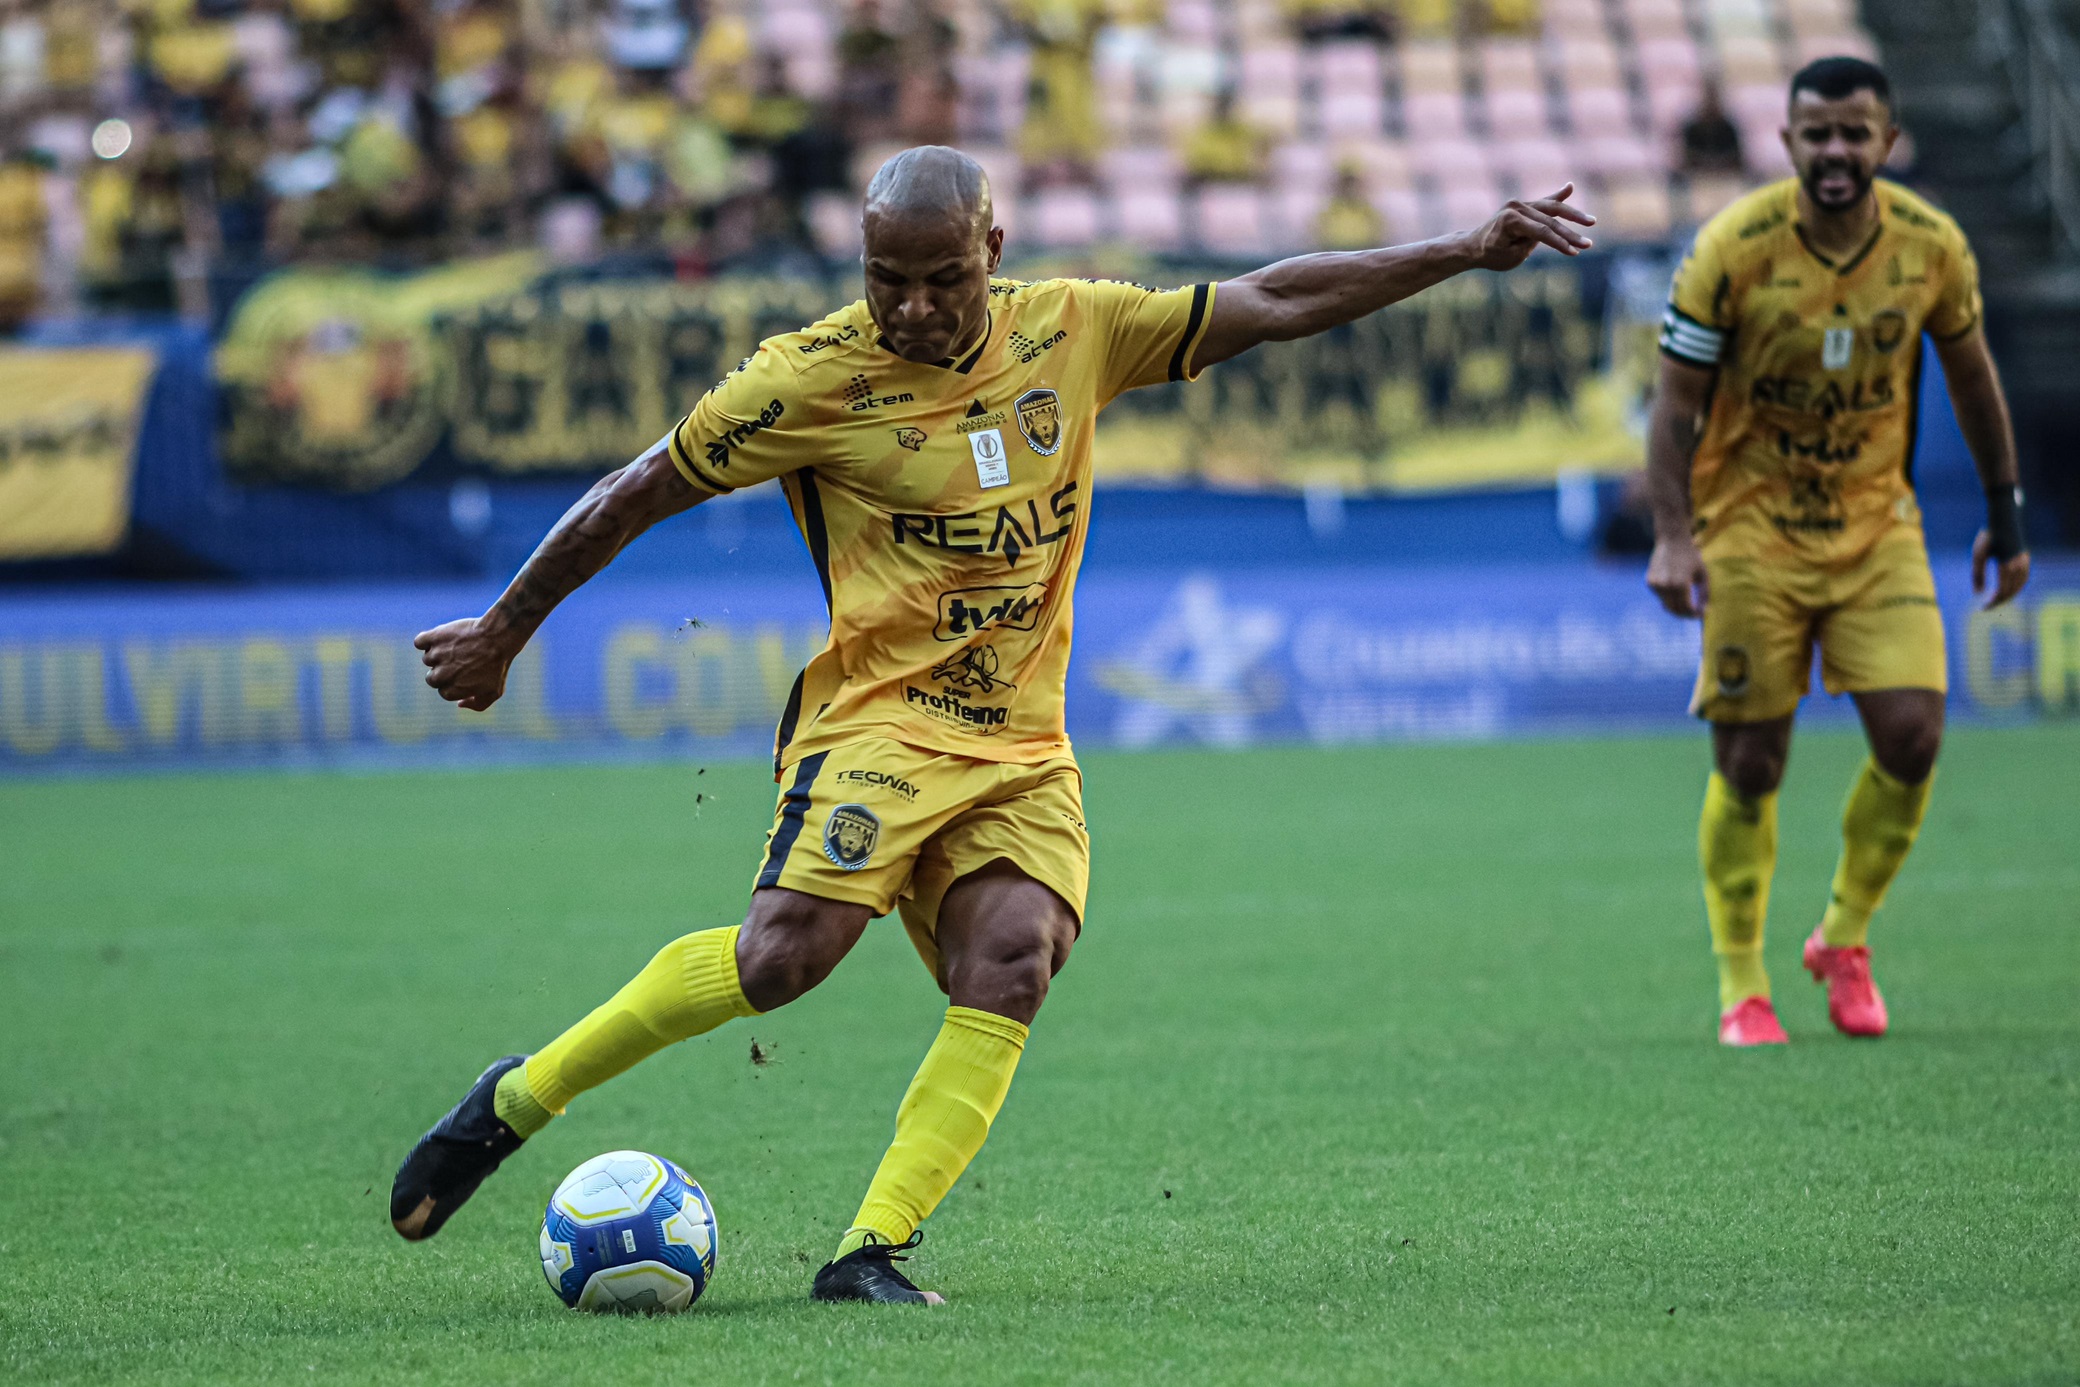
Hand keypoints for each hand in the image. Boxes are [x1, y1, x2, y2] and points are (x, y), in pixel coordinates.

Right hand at [414, 616, 525, 710]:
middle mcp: (441, 675)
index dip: (456, 682)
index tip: (468, 671)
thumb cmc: (498, 664)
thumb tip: (459, 704)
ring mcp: (436, 656)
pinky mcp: (433, 638)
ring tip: (458, 647)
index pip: (443, 691)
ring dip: (440, 653)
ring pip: (428, 659)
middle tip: (461, 660)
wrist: (499, 636)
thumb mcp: (495, 691)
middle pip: (431, 679)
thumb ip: (478, 705)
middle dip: (444, 671)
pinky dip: (426, 640)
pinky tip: (440, 638)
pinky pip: (419, 642)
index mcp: (453, 690)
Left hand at [1461, 184, 1595, 269]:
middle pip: (1550, 220)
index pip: (1542, 232)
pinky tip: (1570, 187)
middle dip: (1570, 234)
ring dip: (1573, 215)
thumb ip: (1531, 243)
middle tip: (1589, 244)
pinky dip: (1558, 196)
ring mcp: (1520, 203)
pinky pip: (1545, 201)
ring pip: (1552, 208)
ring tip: (1591, 221)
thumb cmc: (1491, 255)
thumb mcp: (1512, 256)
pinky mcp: (1524, 205)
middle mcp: (1516, 207)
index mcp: (1511, 220)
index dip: (1560, 243)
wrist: (1473, 246)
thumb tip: (1550, 233)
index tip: (1574, 253)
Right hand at [1647, 535, 1708, 616]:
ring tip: (1685, 601)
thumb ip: (1704, 594)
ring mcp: (1656, 584)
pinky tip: (1674, 588)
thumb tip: (1704, 610)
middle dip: (1684, 614)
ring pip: (1666, 604)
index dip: (1694, 614)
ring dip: (1676, 606)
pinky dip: (1668, 597)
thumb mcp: (1702, 574)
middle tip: (1693, 614)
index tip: (1700, 614)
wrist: (1672, 540)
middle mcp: (1666, 586)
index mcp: (1681, 584)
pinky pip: (1660, 596)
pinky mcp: (1650, 582)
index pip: (1686, 608)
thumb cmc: (1691, 556)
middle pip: (1674, 610)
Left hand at [1971, 529, 2029, 609]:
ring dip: (2009, 595)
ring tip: (1996, 600)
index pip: (2002, 592)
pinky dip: (2017, 587)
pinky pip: (2024, 578)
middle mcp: (2019, 565)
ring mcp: (2024, 562)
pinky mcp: (2026, 558)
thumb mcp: (1979, 555)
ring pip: (2020, 586)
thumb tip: (1978, 594)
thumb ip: (1978, 574)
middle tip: (1987, 607)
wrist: (2003, 519)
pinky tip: (2008, 589)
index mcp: (2007, 566)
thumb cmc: (1988, 537)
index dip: (1993, 603)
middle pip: (2011, 591)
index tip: (1983, 608)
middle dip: (1999, 601)